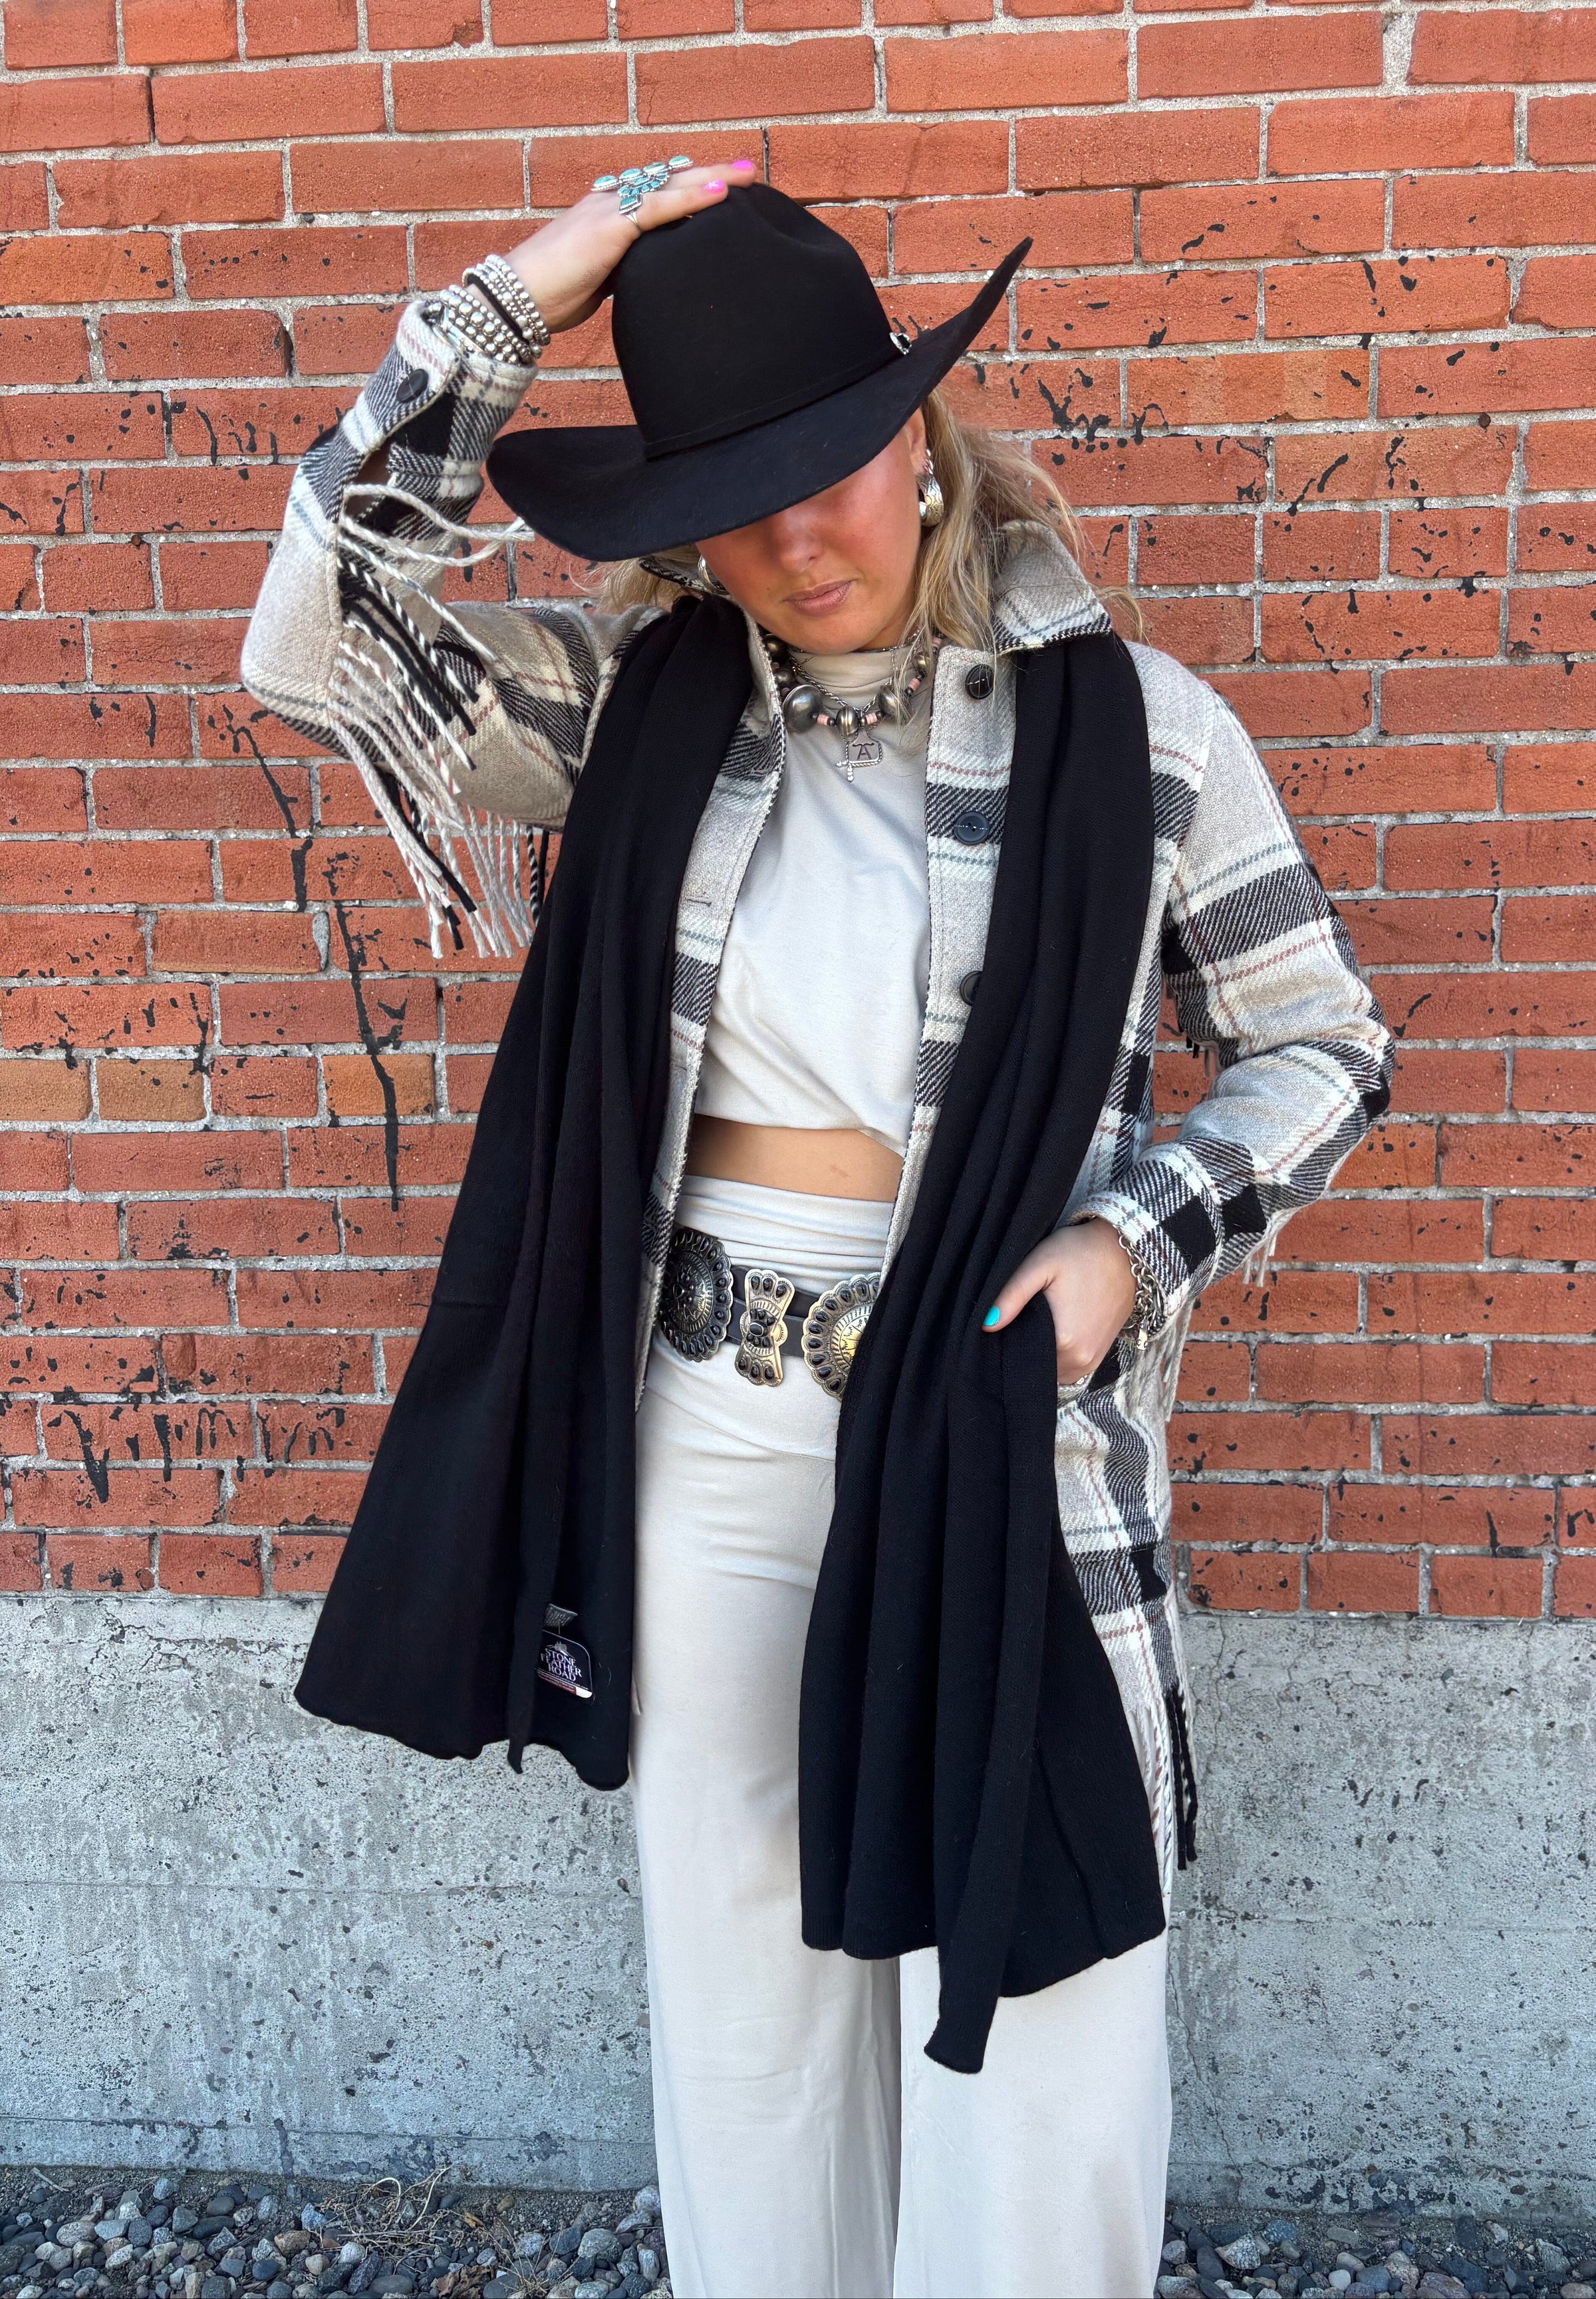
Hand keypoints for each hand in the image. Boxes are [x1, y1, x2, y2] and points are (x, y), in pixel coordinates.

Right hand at [503, 159, 758, 333]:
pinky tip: (721, 192)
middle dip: (710, 175)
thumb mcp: (602, 280)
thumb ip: (629, 270)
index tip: (723, 187)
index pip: (657, 193)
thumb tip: (657, 281)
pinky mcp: (610, 227)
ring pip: (669, 186)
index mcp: (608, 213)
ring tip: (748, 175)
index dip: (691, 188)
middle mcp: (610, 202)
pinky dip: (691, 198)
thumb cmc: (554, 295)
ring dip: (711, 179)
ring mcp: (610, 210)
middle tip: (749, 171)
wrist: (517, 300)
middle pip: (668, 180)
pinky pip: (658, 207)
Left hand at [981, 1218, 1135, 1386]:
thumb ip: (1012, 1295)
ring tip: (1037, 1322)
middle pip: (1035, 1365)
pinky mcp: (1097, 1357)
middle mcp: (1079, 1360)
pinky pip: (1066, 1368)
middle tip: (1019, 1317)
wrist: (1124, 1251)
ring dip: (1040, 1353)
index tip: (1005, 1321)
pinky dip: (1055, 1355)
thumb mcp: (1041, 1264)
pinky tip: (1051, 1330)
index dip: (1006, 1340)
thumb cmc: (1080, 1253)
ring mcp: (1091, 1362)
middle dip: (1022, 1348)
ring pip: (1050, 1369)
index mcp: (1064, 1340)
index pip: (1019, 1356)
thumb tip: (986, 1324)